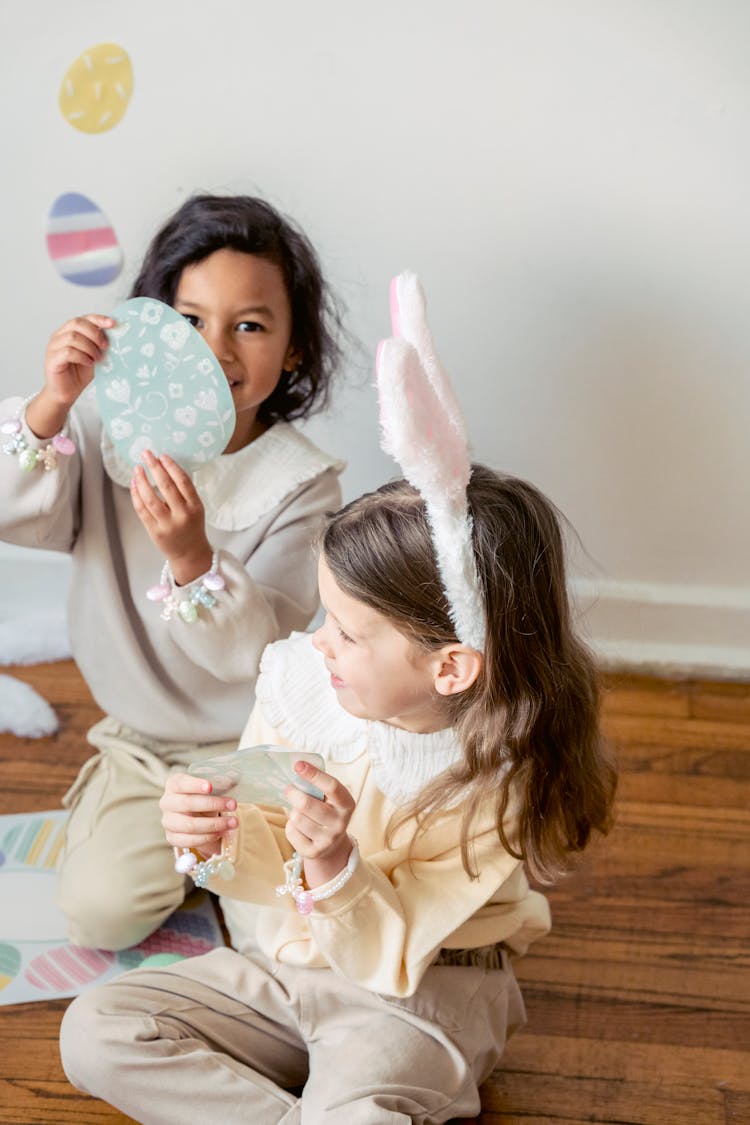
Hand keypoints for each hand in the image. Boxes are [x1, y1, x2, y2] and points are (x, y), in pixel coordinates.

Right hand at [28, 315, 114, 438]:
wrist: (66, 392)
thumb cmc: (80, 373)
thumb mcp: (95, 356)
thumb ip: (100, 345)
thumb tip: (117, 335)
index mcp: (69, 331)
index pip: (83, 318)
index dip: (98, 319)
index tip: (113, 324)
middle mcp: (59, 335)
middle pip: (77, 323)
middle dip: (95, 334)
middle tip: (105, 347)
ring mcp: (53, 346)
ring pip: (73, 337)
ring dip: (90, 347)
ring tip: (97, 359)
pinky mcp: (52, 359)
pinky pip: (68, 352)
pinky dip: (82, 357)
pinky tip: (89, 363)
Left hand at [130, 451, 212, 582]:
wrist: (190, 554)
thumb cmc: (192, 526)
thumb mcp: (196, 508)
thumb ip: (184, 492)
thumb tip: (164, 467)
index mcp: (195, 507)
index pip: (183, 482)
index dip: (172, 467)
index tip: (162, 455)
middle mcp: (182, 515)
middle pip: (166, 487)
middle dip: (155, 467)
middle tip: (146, 454)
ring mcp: (167, 524)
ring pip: (150, 498)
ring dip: (142, 480)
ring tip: (137, 469)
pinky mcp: (155, 532)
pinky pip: (142, 510)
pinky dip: (136, 495)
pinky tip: (134, 484)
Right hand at [160, 772, 237, 856]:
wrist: (194, 815)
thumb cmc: (203, 796)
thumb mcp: (210, 787)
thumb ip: (220, 783)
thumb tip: (232, 781)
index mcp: (173, 784)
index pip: (181, 783)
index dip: (195, 785)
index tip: (210, 787)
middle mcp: (167, 802)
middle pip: (187, 804)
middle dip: (213, 804)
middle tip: (233, 805)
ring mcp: (168, 821)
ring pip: (190, 825)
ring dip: (214, 824)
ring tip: (233, 822)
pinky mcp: (172, 838)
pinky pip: (189, 840)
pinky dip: (207, 837)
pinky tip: (221, 832)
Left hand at [285, 761, 355, 886]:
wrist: (332, 845)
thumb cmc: (326, 811)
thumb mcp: (329, 798)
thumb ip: (317, 785)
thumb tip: (297, 768)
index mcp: (347, 804)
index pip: (331, 786)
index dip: (314, 774)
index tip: (298, 765)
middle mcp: (340, 823)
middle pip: (306, 804)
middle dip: (292, 793)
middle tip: (288, 788)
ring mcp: (328, 840)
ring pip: (296, 818)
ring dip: (293, 811)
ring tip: (298, 811)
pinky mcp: (314, 852)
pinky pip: (292, 832)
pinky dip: (291, 826)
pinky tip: (299, 827)